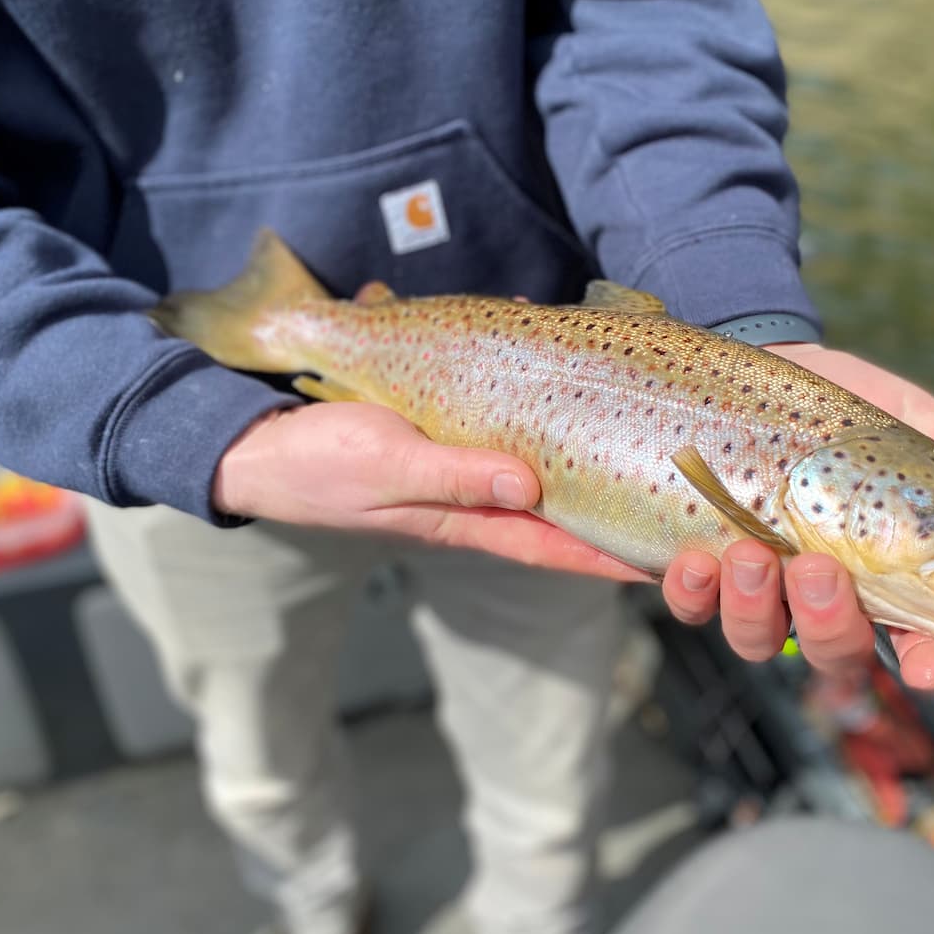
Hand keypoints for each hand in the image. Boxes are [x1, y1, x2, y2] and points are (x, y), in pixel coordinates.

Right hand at [214, 401, 646, 580]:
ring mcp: (460, 471)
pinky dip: (538, 409)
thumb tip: (530, 486)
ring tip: (640, 439)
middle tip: (676, 493)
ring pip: (537, 468)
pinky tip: (559, 374)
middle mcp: (473, 501)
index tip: (670, 560)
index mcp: (465, 520)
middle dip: (613, 506)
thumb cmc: (317, 464)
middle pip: (559, 510)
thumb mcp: (386, 467)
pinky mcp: (443, 438)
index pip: (556, 546)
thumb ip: (455, 475)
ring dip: (583, 454)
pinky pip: (505, 428)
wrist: (257, 448)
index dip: (612, 556)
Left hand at [661, 343, 933, 689]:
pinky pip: (692, 606)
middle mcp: (822, 594)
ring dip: (758, 608)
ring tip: (753, 550)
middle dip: (831, 625)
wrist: (754, 357)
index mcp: (888, 573)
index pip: (922, 641)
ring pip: (761, 640)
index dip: (931, 663)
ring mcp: (756, 585)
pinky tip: (700, 555)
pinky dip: (696, 592)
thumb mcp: (912, 428)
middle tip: (823, 569)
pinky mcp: (696, 564)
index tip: (929, 664)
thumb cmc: (844, 404)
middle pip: (837, 654)